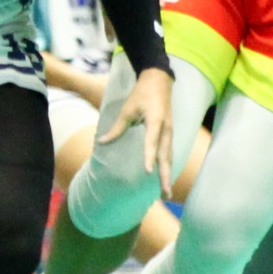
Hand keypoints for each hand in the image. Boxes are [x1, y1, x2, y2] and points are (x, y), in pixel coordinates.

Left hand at [103, 65, 176, 200]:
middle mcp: (166, 129)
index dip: (149, 157)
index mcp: (155, 121)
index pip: (151, 142)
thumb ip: (117, 127)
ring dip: (168, 174)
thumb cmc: (142, 93)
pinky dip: (168, 166)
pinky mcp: (169, 133)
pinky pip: (169, 152)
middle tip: (165, 194)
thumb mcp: (128, 108)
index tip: (148, 172)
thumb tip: (102, 142)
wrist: (160, 79)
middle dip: (165, 175)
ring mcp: (170, 131)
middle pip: (166, 156)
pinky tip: (165, 176)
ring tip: (166, 192)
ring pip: (169, 157)